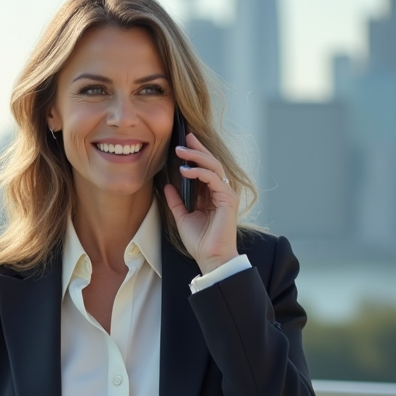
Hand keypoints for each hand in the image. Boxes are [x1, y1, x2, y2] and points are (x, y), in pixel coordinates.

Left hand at [163, 132, 239, 274]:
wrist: (210, 258)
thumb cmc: (200, 242)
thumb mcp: (182, 217)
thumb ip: (176, 201)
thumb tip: (168, 185)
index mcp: (211, 195)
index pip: (204, 169)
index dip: (195, 154)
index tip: (183, 142)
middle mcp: (220, 192)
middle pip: (211, 163)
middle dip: (197, 149)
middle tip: (184, 137)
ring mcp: (226, 195)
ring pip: (214, 167)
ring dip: (197, 156)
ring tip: (180, 151)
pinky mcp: (228, 199)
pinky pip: (214, 179)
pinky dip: (199, 172)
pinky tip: (185, 170)